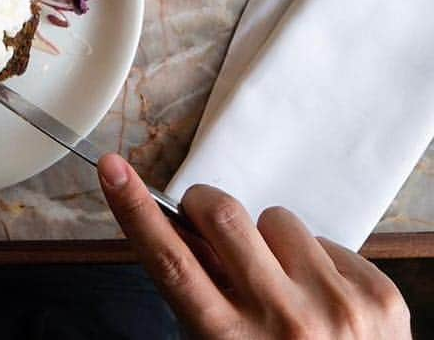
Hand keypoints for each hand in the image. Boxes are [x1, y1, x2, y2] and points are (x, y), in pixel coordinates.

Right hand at [98, 154, 410, 338]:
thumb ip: (203, 297)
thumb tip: (184, 229)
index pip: (171, 262)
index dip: (135, 210)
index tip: (112, 167)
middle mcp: (284, 323)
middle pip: (222, 217)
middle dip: (205, 206)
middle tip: (205, 219)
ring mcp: (336, 307)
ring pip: (278, 219)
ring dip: (271, 243)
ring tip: (284, 287)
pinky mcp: (380, 297)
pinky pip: (328, 242)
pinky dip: (318, 264)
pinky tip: (324, 303)